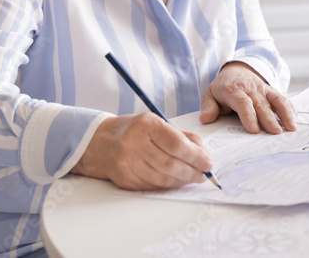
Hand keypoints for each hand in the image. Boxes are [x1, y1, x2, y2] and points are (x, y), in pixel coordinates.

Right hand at [71, 114, 212, 190]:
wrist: (100, 142)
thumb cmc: (133, 130)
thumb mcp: (156, 123)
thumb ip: (182, 136)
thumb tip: (204, 154)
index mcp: (146, 125)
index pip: (176, 144)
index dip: (196, 156)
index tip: (208, 163)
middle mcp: (134, 143)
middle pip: (170, 164)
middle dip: (192, 172)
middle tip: (203, 174)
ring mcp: (127, 162)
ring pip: (162, 178)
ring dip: (182, 181)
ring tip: (192, 178)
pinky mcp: (124, 178)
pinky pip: (152, 186)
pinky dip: (168, 185)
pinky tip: (175, 181)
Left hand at [199, 62, 296, 133]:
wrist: (236, 70)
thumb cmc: (223, 87)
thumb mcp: (210, 94)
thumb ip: (208, 107)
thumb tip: (206, 119)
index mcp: (233, 90)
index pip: (243, 103)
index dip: (249, 116)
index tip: (254, 130)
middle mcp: (251, 89)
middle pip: (262, 104)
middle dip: (270, 119)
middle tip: (276, 133)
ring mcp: (263, 89)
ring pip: (276, 100)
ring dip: (285, 113)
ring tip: (291, 127)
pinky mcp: (272, 92)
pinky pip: (283, 99)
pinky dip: (290, 109)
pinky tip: (294, 121)